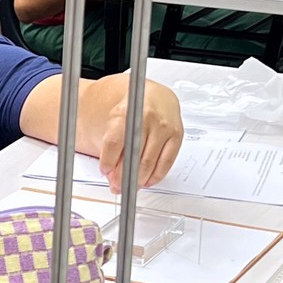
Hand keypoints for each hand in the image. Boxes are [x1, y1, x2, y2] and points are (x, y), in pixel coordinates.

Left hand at [92, 77, 183, 193]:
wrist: (156, 96)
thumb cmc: (133, 110)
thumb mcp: (115, 121)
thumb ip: (111, 146)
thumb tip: (111, 175)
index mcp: (127, 111)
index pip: (114, 141)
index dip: (108, 160)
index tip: (105, 171)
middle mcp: (147, 116)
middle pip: (133, 154)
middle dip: (123, 175)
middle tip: (117, 185)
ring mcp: (164, 126)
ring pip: (149, 162)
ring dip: (138, 179)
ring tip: (130, 185)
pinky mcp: (177, 135)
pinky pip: (166, 162)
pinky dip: (155, 176)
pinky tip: (147, 180)